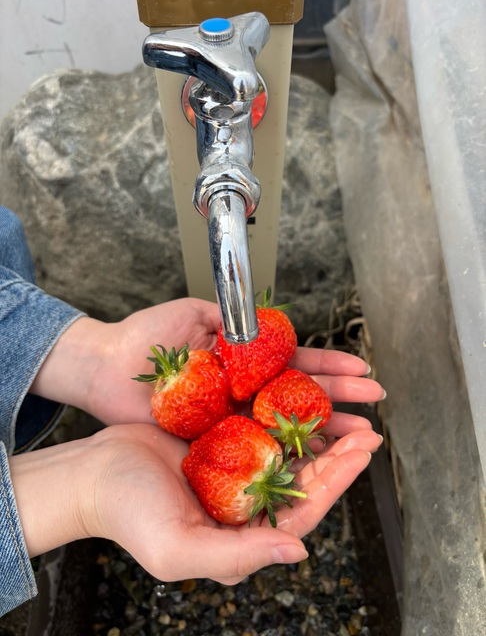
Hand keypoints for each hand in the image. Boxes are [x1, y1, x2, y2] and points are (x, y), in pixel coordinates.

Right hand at [10, 422, 382, 584]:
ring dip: (317, 433)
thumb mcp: (178, 548)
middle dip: (338, 455)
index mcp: (241, 532)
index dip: (337, 481)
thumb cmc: (128, 514)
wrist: (91, 474)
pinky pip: (258, 428)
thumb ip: (237, 555)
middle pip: (302, 478)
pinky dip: (280, 415)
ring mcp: (232, 470)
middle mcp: (243, 503)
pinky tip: (300, 399)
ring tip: (346, 412)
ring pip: (285, 451)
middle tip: (368, 429)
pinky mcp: (219, 443)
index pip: (302, 509)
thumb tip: (299, 550)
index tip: (363, 452)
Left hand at [31, 298, 384, 427]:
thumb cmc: (146, 338)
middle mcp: (244, 389)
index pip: (295, 363)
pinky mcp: (215, 440)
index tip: (360, 369)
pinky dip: (285, 450)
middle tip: (375, 402)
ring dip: (324, 426)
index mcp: (244, 359)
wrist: (106, 369)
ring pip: (285, 423)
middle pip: (300, 395)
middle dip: (340, 397)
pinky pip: (255, 446)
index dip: (328, 367)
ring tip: (359, 433)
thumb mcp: (194, 315)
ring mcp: (231, 416)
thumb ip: (233, 319)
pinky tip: (314, 455)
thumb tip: (267, 322)